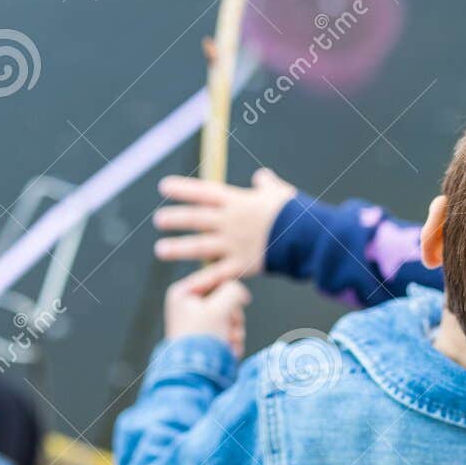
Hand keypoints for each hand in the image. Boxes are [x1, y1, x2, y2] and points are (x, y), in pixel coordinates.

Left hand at [153, 168, 297, 291]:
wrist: (306, 237)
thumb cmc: (295, 212)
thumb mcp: (280, 193)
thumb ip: (266, 185)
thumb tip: (262, 176)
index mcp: (238, 202)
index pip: (204, 192)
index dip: (183, 189)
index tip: (164, 187)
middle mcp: (231, 222)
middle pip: (197, 219)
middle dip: (176, 219)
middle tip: (159, 220)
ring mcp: (233, 244)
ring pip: (200, 247)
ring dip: (178, 248)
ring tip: (160, 250)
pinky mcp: (241, 265)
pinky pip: (217, 275)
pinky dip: (201, 282)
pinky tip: (185, 288)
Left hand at [164, 277, 251, 353]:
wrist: (195, 373)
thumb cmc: (201, 338)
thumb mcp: (220, 307)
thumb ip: (234, 291)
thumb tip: (241, 293)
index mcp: (182, 293)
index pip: (213, 277)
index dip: (231, 286)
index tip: (243, 298)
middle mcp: (187, 306)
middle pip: (223, 298)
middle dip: (233, 315)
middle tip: (233, 326)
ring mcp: (196, 323)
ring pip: (228, 315)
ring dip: (235, 329)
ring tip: (231, 341)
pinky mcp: (205, 338)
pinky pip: (226, 330)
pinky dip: (232, 340)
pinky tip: (231, 349)